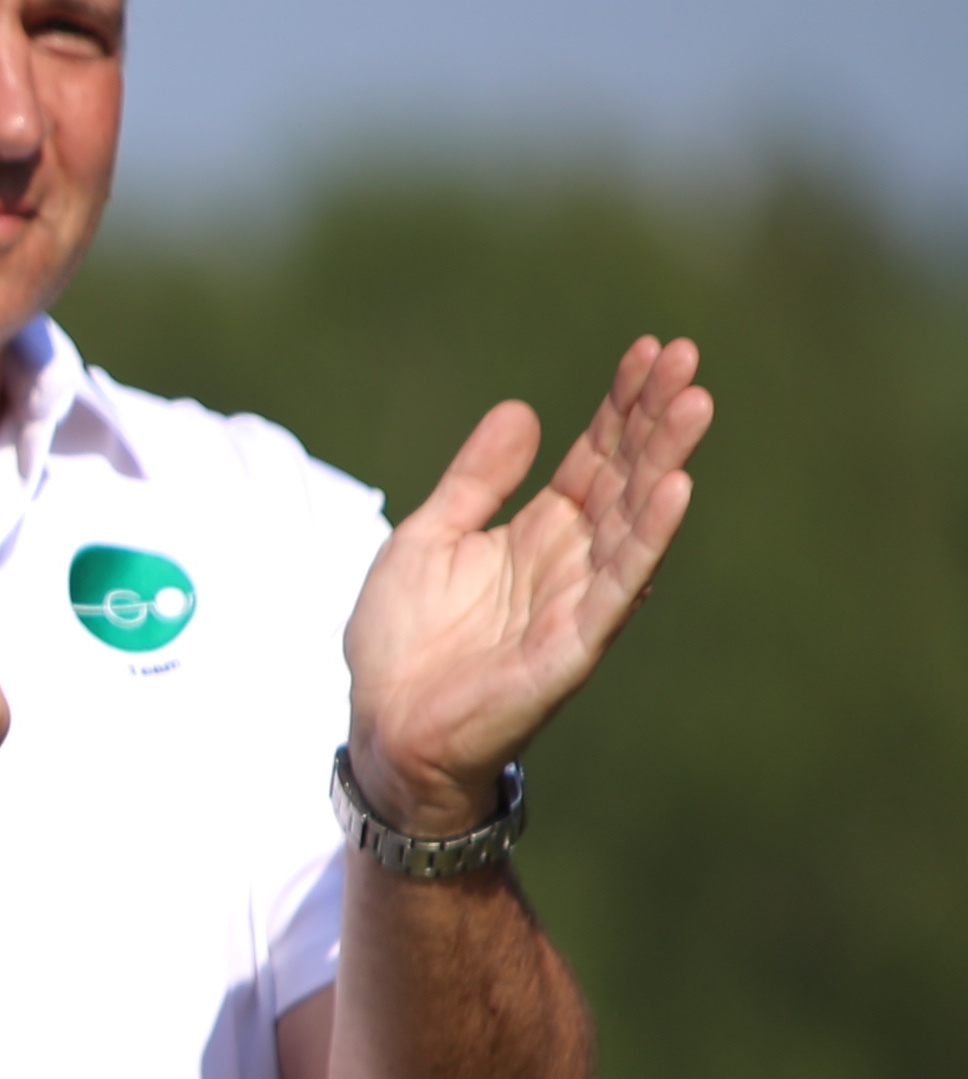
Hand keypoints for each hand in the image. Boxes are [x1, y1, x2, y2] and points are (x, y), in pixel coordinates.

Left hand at [343, 334, 706, 839]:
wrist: (385, 729)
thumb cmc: (404, 642)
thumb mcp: (428, 538)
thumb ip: (476, 481)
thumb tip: (522, 410)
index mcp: (538, 532)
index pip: (593, 456)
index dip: (620, 404)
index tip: (650, 349)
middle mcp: (569, 560)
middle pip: (622, 476)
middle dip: (654, 417)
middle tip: (686, 356)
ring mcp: (576, 601)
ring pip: (631, 521)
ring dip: (664, 463)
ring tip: (693, 405)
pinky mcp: (571, 646)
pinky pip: (616, 587)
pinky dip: (645, 540)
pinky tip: (673, 491)